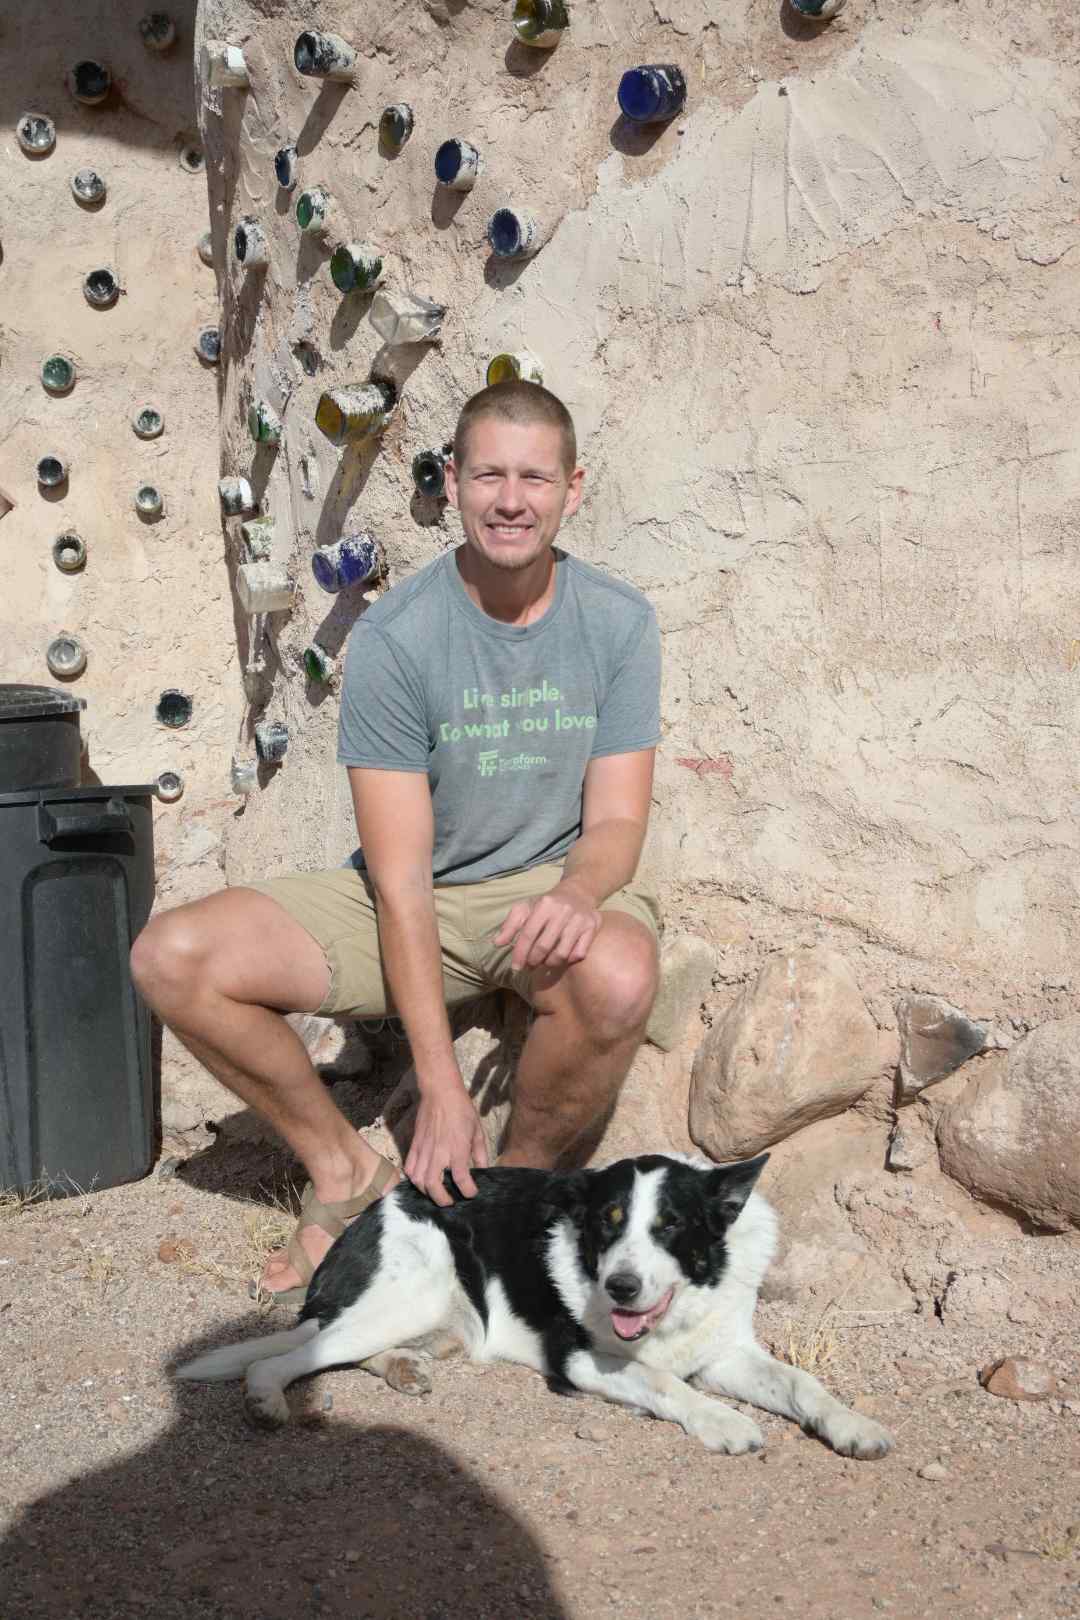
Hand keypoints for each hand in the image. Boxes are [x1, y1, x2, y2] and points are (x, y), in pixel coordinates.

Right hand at [405, 1084, 488, 1206]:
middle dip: (442, 1200)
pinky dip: (413, 1178)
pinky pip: (409, 1167)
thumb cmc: (461, 1109)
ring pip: (418, 1180)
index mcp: (457, 1148)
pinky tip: (421, 1180)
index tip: (472, 1193)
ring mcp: (424, 1149)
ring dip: (426, 1192)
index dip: (468, 1191)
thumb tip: (483, 1169)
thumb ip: (480, 1152)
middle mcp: (439, 1152)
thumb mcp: (477, 1130)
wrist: (440, 1091)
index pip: (461, 1179)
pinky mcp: (414, 1144)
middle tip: (450, 1202)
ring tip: (435, 1193)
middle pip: (434, 1186)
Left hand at [494, 878, 601, 972]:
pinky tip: (562, 957)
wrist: (577, 893)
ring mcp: (580, 919)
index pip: (528, 934)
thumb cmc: (547, 904)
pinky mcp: (593, 927)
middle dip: (533, 961)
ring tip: (544, 962)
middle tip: (530, 966)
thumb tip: (497, 943)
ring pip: (562, 953)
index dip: (520, 953)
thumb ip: (511, 924)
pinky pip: (579, 953)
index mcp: (544, 904)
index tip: (516, 967)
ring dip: (550, 963)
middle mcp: (563, 911)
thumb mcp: (526, 908)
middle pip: (544, 946)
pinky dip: (569, 960)